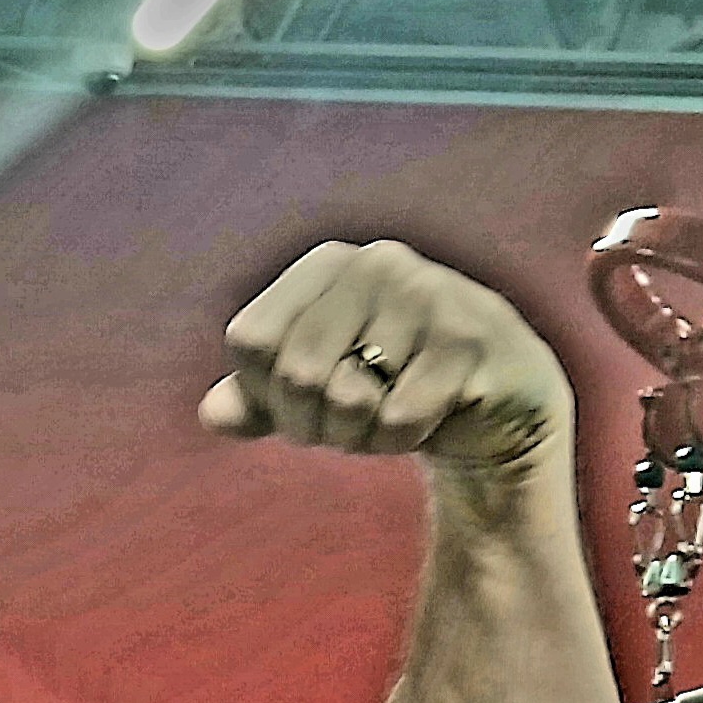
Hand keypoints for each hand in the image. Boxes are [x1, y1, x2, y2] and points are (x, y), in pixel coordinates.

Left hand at [202, 239, 570, 469]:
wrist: (490, 404)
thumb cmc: (386, 390)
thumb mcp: (311, 394)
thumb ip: (253, 400)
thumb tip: (213, 414)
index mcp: (326, 263)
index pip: (251, 341)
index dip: (266, 393)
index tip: (304, 399)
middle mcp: (376, 262)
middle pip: (295, 372)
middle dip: (313, 424)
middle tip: (351, 422)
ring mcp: (429, 293)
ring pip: (347, 400)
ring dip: (361, 435)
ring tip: (395, 413)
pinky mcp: (470, 337)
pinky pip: (397, 419)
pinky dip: (401, 439)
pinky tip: (433, 416)